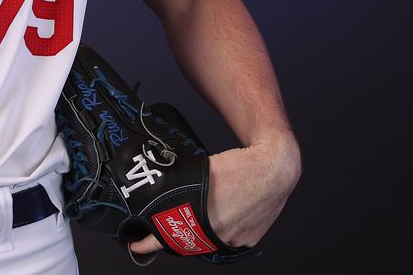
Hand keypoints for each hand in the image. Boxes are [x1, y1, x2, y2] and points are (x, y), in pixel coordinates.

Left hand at [128, 137, 301, 256]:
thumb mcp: (203, 171)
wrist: (276, 167)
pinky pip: (228, 240)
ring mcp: (237, 239)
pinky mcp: (250, 238)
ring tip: (191, 220)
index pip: (171, 237)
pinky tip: (217, 218)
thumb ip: (183, 185)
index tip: (136, 246)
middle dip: (174, 237)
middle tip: (156, 235)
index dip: (151, 243)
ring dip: (198, 234)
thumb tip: (162, 188)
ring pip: (208, 241)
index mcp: (207, 221)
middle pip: (190, 242)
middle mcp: (221, 235)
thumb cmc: (242, 166)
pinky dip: (219, 231)